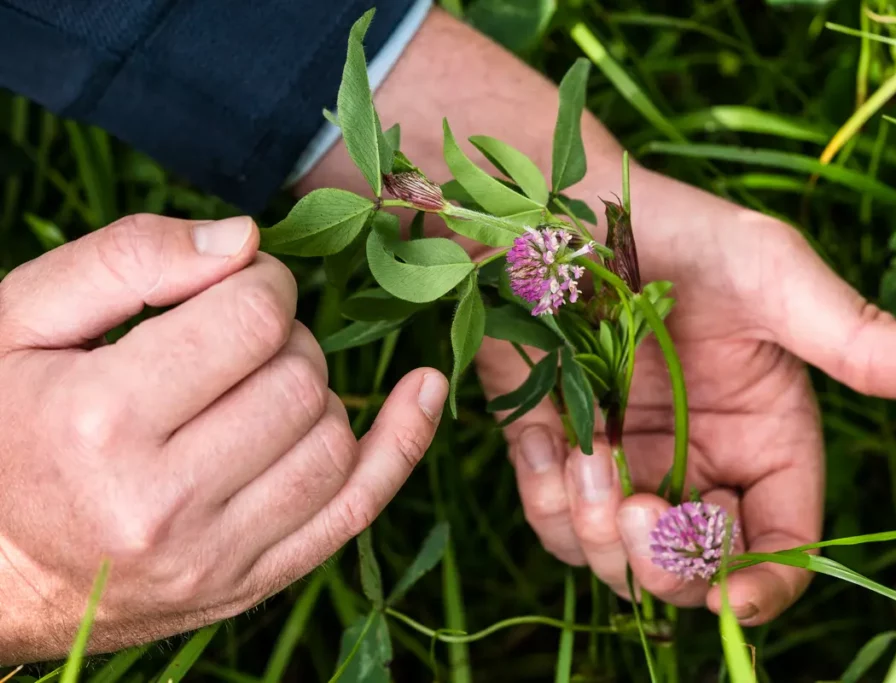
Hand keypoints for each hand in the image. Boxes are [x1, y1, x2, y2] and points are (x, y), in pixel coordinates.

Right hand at [0, 214, 447, 663]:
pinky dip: (402, 444)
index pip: (250, 319)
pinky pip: (357, 510)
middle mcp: (164, 503)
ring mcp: (214, 558)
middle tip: (237, 337)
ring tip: (260, 384)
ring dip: (314, 390)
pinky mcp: (248, 584)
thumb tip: (246, 239)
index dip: (260, 282)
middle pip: (299, 378)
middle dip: (284, 335)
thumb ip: (128, 259)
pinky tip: (423, 391)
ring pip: (333, 439)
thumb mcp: (21, 319)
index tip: (237, 284)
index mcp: (100, 422)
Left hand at [475, 167, 895, 623]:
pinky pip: (552, 520)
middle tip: (637, 509)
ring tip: (588, 455)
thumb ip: (851, 335)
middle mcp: (698, 463)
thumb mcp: (771, 275)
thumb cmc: (679, 234)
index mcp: (765, 438)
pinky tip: (546, 437)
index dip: (762, 584)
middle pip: (694, 572)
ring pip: (616, 559)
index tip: (731, 594)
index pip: (779, 544)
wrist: (564, 210)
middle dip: (667, 563)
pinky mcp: (562, 453)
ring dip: (598, 530)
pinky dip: (546, 498)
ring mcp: (627, 463)